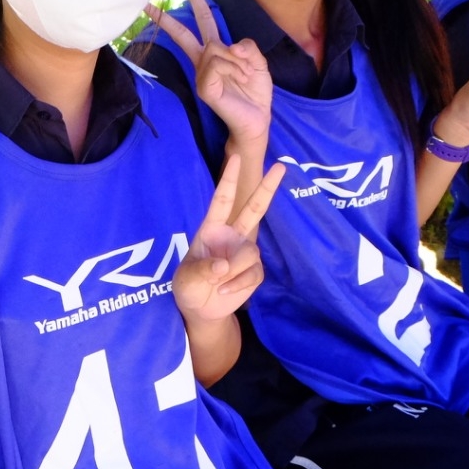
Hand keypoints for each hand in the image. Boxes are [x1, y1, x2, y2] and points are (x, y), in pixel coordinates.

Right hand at [146, 0, 271, 142]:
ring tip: (244, 76)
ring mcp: (201, 74)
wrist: (257, 119)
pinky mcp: (204, 87)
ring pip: (216, 48)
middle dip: (179, 11)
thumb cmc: (255, 93)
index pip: (202, 24)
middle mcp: (204, 61)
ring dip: (238, 61)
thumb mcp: (258, 63)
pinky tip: (239, 81)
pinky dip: (234, 69)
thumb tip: (230, 44)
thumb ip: (247, 47)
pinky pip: (217, 64)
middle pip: (187, 32)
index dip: (196, 4)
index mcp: (216, 53)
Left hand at [172, 153, 284, 325]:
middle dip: (267, 188)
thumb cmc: (189, 287)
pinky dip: (239, 284)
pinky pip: (254, 273)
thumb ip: (202, 270)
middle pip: (254, 208)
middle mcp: (231, 236)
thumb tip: (224, 265)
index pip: (222, 200)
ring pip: (250, 253)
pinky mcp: (254, 271)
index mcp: (211, 229)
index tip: (236, 157)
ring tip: (218, 284)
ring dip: (235, 270)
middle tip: (282, 166)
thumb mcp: (187, 280)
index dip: (229, 179)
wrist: (201, 310)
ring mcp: (244, 253)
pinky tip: (226, 291)